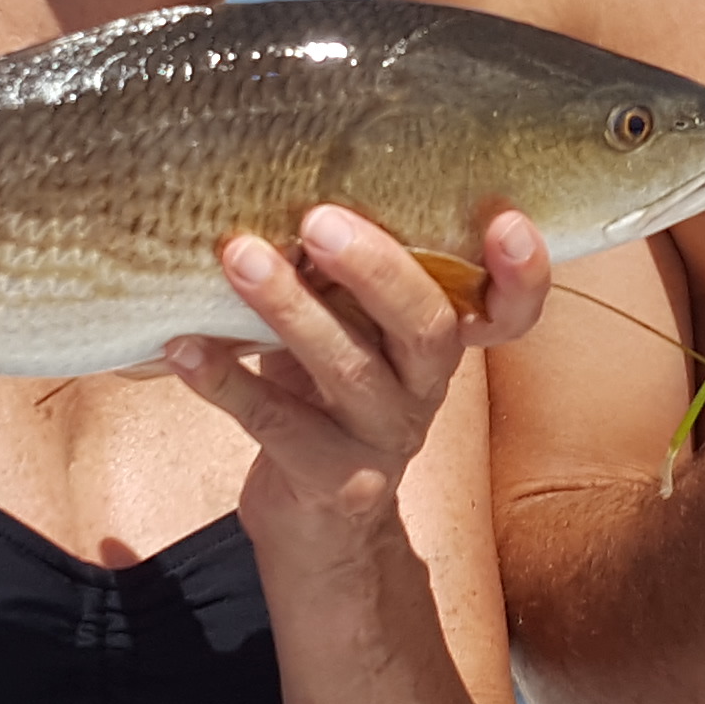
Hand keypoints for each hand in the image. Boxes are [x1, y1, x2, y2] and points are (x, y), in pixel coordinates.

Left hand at [166, 206, 550, 547]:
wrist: (317, 521)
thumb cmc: (324, 393)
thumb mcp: (349, 329)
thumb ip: (339, 275)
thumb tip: (280, 183)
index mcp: (440, 341)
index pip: (510, 311)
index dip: (521, 273)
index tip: (507, 221)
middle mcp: (425, 388)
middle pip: (426, 326)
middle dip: (375, 268)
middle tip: (319, 220)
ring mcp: (383, 440)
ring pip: (349, 370)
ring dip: (291, 308)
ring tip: (239, 258)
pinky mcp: (334, 482)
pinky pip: (277, 423)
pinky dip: (225, 378)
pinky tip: (183, 346)